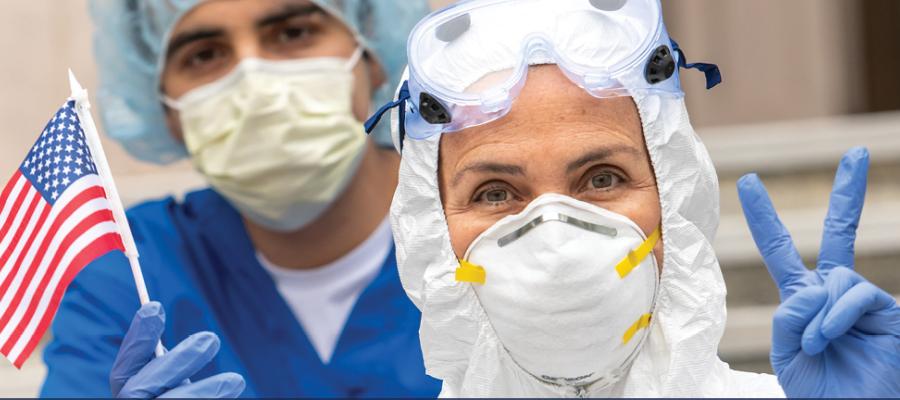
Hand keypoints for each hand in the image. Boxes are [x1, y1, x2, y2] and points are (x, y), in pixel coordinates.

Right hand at [110, 302, 245, 397]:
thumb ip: (168, 367)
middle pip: (139, 391)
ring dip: (202, 393)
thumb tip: (169, 322)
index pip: (122, 373)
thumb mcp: (171, 386)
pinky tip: (229, 398)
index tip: (154, 306)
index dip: (136, 340)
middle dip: (175, 362)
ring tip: (236, 380)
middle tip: (211, 338)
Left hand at [737, 147, 899, 397]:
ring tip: (814, 343)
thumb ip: (789, 316)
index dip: (765, 217)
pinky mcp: (890, 314)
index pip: (781, 250)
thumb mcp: (787, 352)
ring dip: (817, 313)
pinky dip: (834, 318)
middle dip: (847, 193)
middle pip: (839, 233)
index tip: (750, 183)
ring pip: (835, 279)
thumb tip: (811, 289)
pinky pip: (856, 296)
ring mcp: (864, 301)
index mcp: (804, 299)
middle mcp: (835, 293)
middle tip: (854, 153)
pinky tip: (826, 338)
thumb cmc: (819, 388)